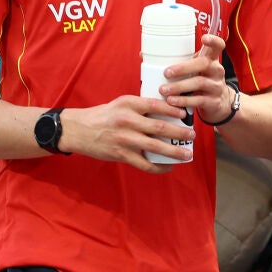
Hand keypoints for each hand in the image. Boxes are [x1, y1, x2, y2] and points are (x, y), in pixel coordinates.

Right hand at [60, 96, 194, 172]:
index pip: (156, 105)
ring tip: (187, 154)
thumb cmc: (102, 116)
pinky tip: (168, 167)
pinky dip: (159, 167)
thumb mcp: (120, 104)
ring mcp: (125, 139)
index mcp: (128, 104)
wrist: (79, 130)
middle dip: (180, 132)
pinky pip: (145, 163)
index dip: (173, 109)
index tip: (185, 114)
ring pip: (156, 146)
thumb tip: (165, 112)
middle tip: (192, 135)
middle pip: (160, 127)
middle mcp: (128, 121)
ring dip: (174, 151)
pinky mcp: (122, 155)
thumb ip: (139, 107)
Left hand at [160, 34, 231, 123]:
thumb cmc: (200, 80)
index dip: (213, 40)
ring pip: (199, 83)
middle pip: (203, 64)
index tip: (204, 38)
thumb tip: (143, 54)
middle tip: (166, 72)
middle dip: (184, 67)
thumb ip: (176, 61)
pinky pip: (198, 100)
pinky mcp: (213, 101)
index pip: (218, 45)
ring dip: (179, 87)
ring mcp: (216, 86)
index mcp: (211, 59)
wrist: (218, 104)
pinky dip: (183, 101)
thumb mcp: (194, 69)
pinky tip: (172, 102)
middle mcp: (216, 70)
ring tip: (164, 90)